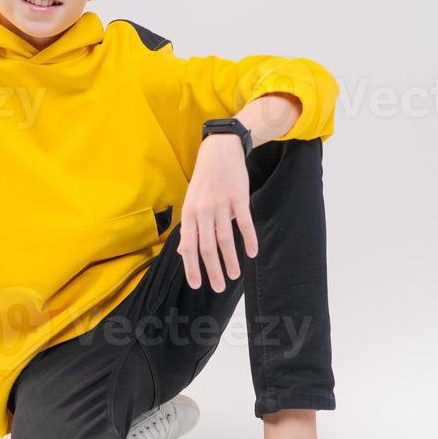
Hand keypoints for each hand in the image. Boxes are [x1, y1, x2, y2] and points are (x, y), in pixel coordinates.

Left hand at [176, 133, 258, 291]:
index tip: (198, 285)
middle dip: (213, 270)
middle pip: (208, 246)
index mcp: (189, 213)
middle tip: (219, 287)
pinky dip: (249, 239)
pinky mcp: (238, 197)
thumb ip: (190, 227)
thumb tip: (184, 253)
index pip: (189, 246)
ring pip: (225, 238)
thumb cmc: (204, 180)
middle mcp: (203, 210)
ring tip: (235, 275)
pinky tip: (252, 252)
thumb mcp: (191, 202)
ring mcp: (221, 204)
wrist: (219, 151)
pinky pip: (244, 223)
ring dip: (231, 259)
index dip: (192, 267)